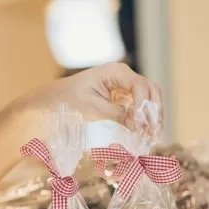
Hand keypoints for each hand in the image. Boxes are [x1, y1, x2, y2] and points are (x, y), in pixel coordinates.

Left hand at [13, 63, 163, 136]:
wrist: (53, 101)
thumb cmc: (68, 101)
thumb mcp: (93, 109)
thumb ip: (118, 115)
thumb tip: (139, 126)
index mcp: (116, 72)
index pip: (140, 87)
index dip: (144, 106)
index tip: (140, 125)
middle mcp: (123, 76)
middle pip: (150, 90)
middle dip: (155, 111)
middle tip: (155, 132)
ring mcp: (123, 86)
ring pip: (147, 99)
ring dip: (152, 116)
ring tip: (153, 136)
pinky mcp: (121, 98)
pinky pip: (138, 106)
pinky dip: (143, 119)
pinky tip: (145, 133)